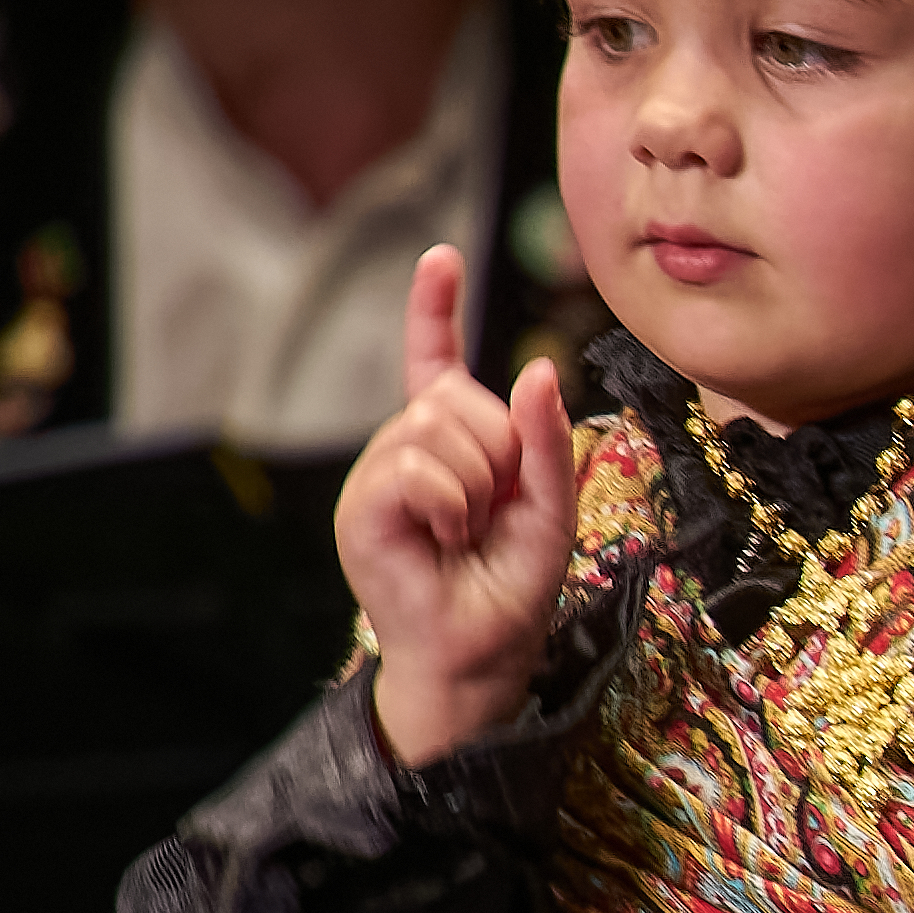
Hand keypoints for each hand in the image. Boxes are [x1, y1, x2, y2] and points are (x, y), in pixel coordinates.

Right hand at [340, 244, 581, 766]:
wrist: (481, 655)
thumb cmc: (512, 586)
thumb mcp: (551, 508)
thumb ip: (547, 442)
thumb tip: (537, 368)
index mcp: (450, 442)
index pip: (435, 362)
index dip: (435, 308)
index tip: (442, 257)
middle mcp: (407, 448)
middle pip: (454, 396)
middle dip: (497, 449)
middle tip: (492, 511)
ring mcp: (379, 475)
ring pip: (434, 427)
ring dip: (475, 483)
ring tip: (468, 531)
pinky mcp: (362, 507)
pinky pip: (414, 467)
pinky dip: (448, 501)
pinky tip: (445, 535)